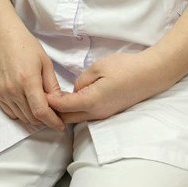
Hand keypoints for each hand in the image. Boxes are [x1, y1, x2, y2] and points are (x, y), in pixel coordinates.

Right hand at [0, 26, 64, 130]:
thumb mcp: (46, 63)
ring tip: (42, 108)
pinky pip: (11, 113)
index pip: (41, 111)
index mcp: (28, 80)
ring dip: (34, 118)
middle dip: (45, 120)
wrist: (4, 39)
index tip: (60, 125)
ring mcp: (3, 93)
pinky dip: (22, 113)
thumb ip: (53, 86)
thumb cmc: (27, 47)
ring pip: (22, 117)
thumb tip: (60, 104)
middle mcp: (13, 90)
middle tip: (54, 114)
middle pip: (32, 117)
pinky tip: (28, 104)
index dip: (52, 121)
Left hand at [47, 52, 162, 123]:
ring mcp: (103, 115)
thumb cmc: (125, 68)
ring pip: (77, 118)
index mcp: (91, 101)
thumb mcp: (98, 67)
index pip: (62, 107)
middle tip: (43, 97)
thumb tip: (75, 90)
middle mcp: (96, 113)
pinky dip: (76, 110)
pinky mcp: (109, 112)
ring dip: (65, 111)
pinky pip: (87, 115)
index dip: (49, 101)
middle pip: (67, 118)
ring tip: (54, 98)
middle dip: (53, 111)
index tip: (37, 92)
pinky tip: (73, 98)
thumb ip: (82, 80)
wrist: (150, 74)